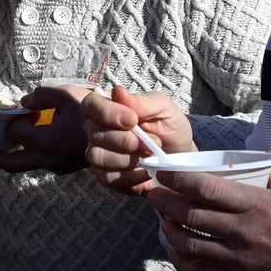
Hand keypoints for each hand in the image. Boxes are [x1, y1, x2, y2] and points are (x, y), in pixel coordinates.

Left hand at [0, 84, 92, 173]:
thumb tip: (23, 103)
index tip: (8, 109)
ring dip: (7, 156)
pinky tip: (25, 140)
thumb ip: (41, 96)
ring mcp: (56, 166)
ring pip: (23, 166)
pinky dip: (26, 153)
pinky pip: (38, 162)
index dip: (8, 119)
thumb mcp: (67, 94)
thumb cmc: (96, 112)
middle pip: (10, 164)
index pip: (14, 133)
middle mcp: (48, 159)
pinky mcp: (63, 167)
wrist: (123, 134)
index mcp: (47, 142)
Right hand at [82, 87, 196, 195]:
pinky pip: (107, 177)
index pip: (90, 104)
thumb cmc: (170, 128)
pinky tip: (146, 171)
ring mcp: (99, 153)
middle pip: (94, 132)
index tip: (133, 120)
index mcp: (109, 108)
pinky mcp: (106, 176)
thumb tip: (118, 92)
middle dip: (125, 139)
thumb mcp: (165, 109)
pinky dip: (130, 176)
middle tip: (152, 142)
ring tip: (150, 156)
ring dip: (127, 158)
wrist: (180, 157)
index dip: (106, 112)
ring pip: (97, 156)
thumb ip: (143, 102)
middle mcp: (98, 130)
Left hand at [147, 166, 270, 270]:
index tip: (162, 173)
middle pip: (190, 215)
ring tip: (164, 221)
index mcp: (258, 206)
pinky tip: (177, 253)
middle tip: (153, 195)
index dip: (177, 179)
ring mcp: (240, 261)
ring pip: (190, 245)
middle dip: (164, 203)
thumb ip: (270, 175)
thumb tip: (246, 162)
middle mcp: (244, 233)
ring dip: (170, 231)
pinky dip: (183, 262)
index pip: (205, 188)